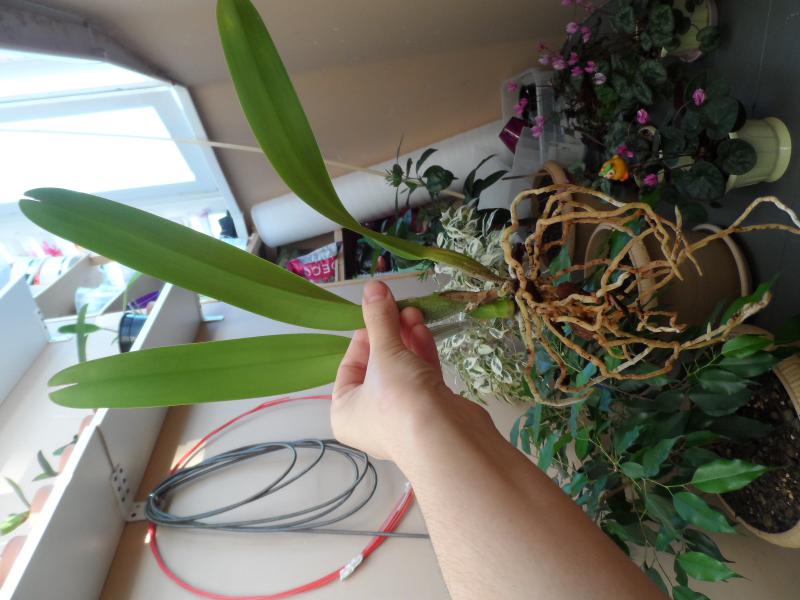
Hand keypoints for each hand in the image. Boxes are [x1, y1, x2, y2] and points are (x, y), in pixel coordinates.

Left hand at [332, 280, 484, 461]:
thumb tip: (372, 286)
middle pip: (378, 366)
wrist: (446, 439)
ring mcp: (404, 416)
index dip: (364, 338)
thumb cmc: (399, 401)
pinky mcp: (431, 412)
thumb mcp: (384, 353)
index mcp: (345, 411)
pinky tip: (424, 331)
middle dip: (390, 334)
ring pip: (402, 370)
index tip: (376, 314)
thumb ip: (379, 319)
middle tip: (400, 307)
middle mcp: (370, 418)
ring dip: (407, 340)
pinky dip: (422, 355)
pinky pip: (422, 377)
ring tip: (414, 312)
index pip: (349, 367)